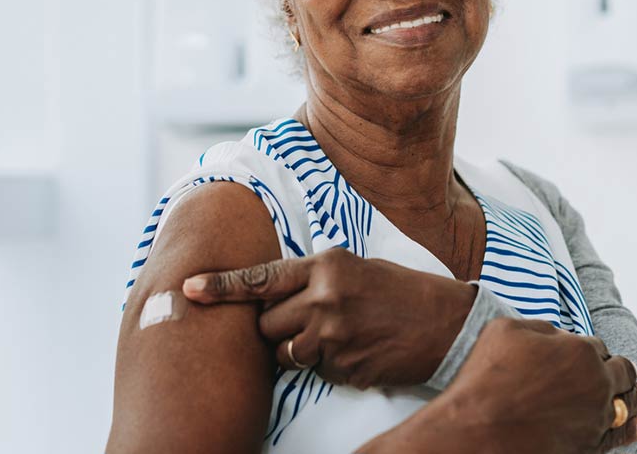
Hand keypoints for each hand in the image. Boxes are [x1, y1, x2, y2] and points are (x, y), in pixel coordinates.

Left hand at [182, 247, 475, 388]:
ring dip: (297, 350)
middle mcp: (325, 298)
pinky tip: (355, 351)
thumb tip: (272, 293)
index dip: (221, 286)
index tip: (189, 289)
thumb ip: (313, 277)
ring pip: (284, 353)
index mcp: (326, 265)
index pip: (262, 277)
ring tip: (335, 336)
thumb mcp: (355, 267)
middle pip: (266, 323)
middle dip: (275, 326)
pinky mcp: (344, 367)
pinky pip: (314, 372)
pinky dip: (327, 366)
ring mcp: (333, 336)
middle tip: (307, 320)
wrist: (447, 323)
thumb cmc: (400, 291)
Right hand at [360, 318, 636, 452]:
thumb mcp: (506, 330)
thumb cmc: (485, 377)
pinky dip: (632, 430)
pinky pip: (618, 437)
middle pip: (621, 373)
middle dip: (623, 370)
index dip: (588, 349)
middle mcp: (596, 384)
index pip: (596, 346)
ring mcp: (595, 419)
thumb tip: (559, 335)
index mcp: (580, 351)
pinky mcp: (589, 446)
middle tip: (631, 371)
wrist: (477, 429)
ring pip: (629, 405)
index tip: (577, 353)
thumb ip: (541, 328)